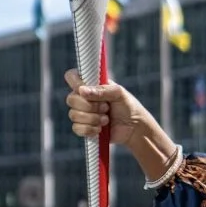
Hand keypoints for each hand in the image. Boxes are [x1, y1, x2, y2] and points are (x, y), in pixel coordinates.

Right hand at [63, 69, 179, 182]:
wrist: (134, 128)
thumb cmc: (128, 106)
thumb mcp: (118, 94)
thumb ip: (101, 91)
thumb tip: (82, 91)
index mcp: (90, 85)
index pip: (72, 77)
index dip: (75, 83)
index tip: (85, 90)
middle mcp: (83, 98)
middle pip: (71, 99)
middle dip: (90, 106)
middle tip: (106, 107)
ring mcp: (82, 113)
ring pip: (73, 115)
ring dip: (92, 118)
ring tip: (106, 119)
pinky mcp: (83, 128)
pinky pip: (77, 128)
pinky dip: (90, 129)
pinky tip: (101, 129)